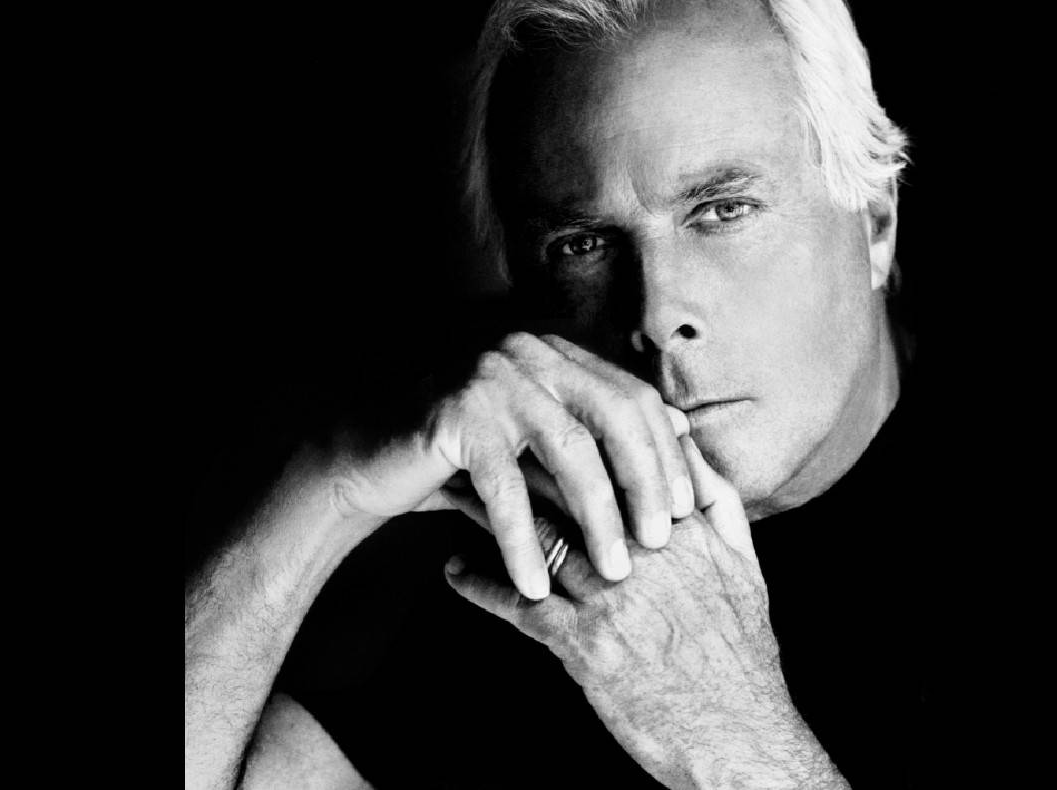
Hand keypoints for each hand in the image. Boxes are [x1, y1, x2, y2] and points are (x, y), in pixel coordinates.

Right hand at [323, 332, 694, 599]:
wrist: (369, 460)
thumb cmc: (467, 459)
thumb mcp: (540, 443)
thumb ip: (601, 434)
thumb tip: (687, 432)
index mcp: (557, 351)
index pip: (634, 396)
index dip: (665, 452)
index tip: (685, 509)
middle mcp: (529, 351)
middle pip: (615, 414)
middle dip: (644, 482)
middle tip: (660, 541)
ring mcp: (492, 376)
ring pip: (569, 451)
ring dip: (596, 518)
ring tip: (613, 572)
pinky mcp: (455, 413)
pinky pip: (506, 487)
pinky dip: (524, 541)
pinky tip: (536, 583)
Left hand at [444, 437, 839, 787]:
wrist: (740, 737)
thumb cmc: (742, 657)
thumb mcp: (748, 569)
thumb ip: (719, 504)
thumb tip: (687, 448)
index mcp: (684, 529)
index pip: (617, 461)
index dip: (570, 432)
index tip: (535, 410)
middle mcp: (645, 554)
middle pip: (567, 488)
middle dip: (517, 458)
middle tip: (476, 436)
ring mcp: (611, 598)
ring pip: (536, 535)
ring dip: (487, 512)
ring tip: (453, 492)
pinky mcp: (583, 646)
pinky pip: (518, 603)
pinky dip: (480, 584)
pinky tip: (454, 570)